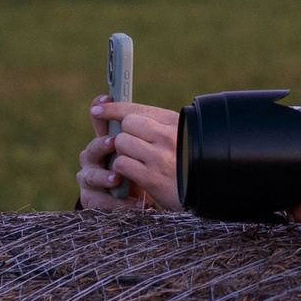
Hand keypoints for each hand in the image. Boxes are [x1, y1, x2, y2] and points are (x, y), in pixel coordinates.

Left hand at [78, 98, 183, 212]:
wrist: (203, 192)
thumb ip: (154, 124)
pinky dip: (122, 169)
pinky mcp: (152, 178)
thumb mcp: (177, 137)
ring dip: (122, 153)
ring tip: (136, 161)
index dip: (113, 108)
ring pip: (121, 142)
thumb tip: (119, 113)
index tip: (98, 109)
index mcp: (175, 122)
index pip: (136, 109)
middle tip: (133, 147)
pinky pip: (121, 163)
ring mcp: (160, 157)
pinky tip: (134, 174)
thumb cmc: (185, 162)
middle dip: (124, 135)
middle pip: (126, 124)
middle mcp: (168, 136)